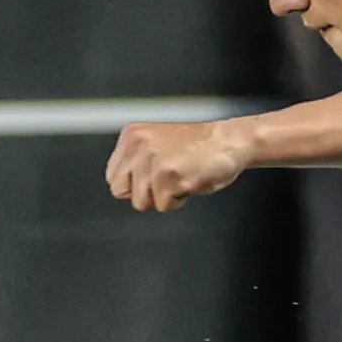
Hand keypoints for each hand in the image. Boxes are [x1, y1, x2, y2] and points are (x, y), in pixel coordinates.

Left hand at [105, 119, 247, 212]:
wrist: (229, 141)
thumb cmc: (198, 145)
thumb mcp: (155, 143)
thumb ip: (135, 160)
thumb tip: (121, 186)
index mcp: (132, 136)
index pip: (112, 176)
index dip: (133, 183)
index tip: (150, 177)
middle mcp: (139, 146)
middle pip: (120, 190)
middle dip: (141, 192)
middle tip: (163, 179)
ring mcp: (153, 161)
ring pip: (141, 202)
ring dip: (163, 196)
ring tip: (179, 177)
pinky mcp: (170, 176)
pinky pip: (164, 205)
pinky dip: (178, 200)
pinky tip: (188, 180)